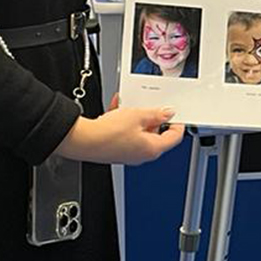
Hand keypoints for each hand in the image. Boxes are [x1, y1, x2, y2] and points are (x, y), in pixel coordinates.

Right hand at [56, 95, 184, 163]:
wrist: (84, 141)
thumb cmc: (108, 134)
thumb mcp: (138, 116)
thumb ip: (156, 114)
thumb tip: (167, 113)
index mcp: (153, 149)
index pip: (175, 137)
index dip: (177, 123)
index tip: (175, 113)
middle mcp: (142, 154)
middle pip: (156, 134)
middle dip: (153, 117)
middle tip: (149, 106)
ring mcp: (129, 153)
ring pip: (139, 132)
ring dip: (136, 117)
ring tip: (130, 105)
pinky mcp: (117, 149)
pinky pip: (126, 133)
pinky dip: (124, 121)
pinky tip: (117, 109)